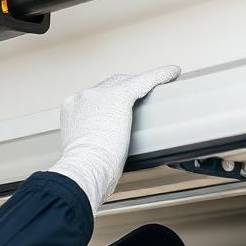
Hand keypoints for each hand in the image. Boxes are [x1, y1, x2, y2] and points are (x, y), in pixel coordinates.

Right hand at [48, 65, 180, 211]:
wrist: (83, 169)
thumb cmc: (86, 172)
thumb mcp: (84, 153)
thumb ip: (93, 145)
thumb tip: (107, 153)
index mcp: (72, 109)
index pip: (94, 99)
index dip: (109, 103)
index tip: (119, 112)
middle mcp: (84, 96)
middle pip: (110, 85)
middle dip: (126, 88)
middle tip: (142, 97)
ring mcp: (100, 94)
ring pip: (127, 81)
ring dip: (142, 83)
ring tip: (161, 82)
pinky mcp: (120, 95)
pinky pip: (144, 81)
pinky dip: (160, 76)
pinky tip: (173, 73)